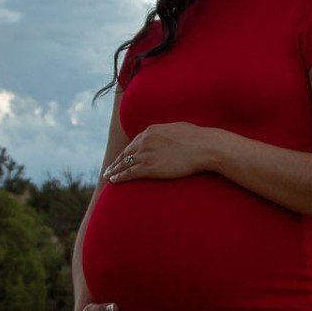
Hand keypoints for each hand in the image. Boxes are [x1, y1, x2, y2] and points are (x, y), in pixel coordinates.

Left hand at [103, 122, 219, 182]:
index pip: (135, 142)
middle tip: (110, 168)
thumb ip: (168, 133)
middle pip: (126, 153)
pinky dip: (119, 177)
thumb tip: (170, 136)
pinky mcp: (148, 168)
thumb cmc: (197, 139)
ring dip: (114, 170)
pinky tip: (113, 180)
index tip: (123, 157)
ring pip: (124, 164)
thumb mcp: (179, 129)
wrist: (203, 147)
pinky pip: (128, 173)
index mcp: (151, 131)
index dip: (128, 152)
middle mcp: (144, 141)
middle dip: (117, 161)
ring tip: (108, 176)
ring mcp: (145, 154)